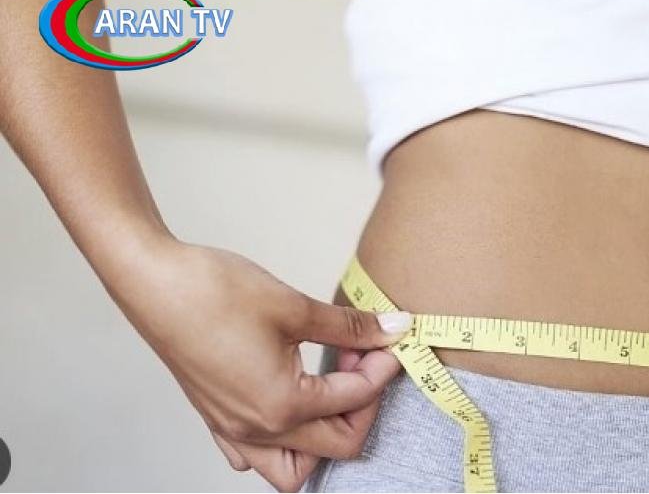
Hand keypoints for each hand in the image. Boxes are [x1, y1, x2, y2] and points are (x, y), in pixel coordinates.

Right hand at [108, 239, 410, 490]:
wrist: (154, 284)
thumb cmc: (214, 294)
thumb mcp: (295, 307)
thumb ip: (349, 327)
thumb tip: (391, 329)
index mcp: (282, 406)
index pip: (355, 399)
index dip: (382, 368)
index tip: (390, 340)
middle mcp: (258, 430)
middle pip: (337, 446)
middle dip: (363, 403)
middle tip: (363, 357)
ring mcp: (233, 430)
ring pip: (293, 467)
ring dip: (324, 439)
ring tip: (331, 388)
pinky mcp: (217, 418)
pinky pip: (255, 456)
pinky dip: (282, 442)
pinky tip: (290, 401)